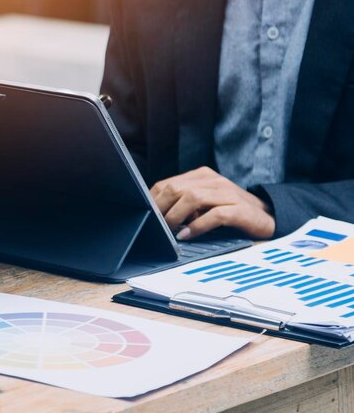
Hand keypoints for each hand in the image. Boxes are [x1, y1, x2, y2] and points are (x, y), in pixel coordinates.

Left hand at [150, 166, 274, 239]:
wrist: (268, 217)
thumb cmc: (230, 212)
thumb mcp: (203, 205)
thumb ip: (183, 205)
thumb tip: (155, 217)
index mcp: (202, 176)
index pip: (168, 184)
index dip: (152, 200)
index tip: (143, 216)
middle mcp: (213, 181)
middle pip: (176, 189)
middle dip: (160, 208)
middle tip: (153, 226)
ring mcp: (227, 193)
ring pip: (192, 198)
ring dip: (176, 216)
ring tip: (168, 231)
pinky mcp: (239, 209)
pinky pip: (214, 215)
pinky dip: (197, 226)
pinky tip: (186, 236)